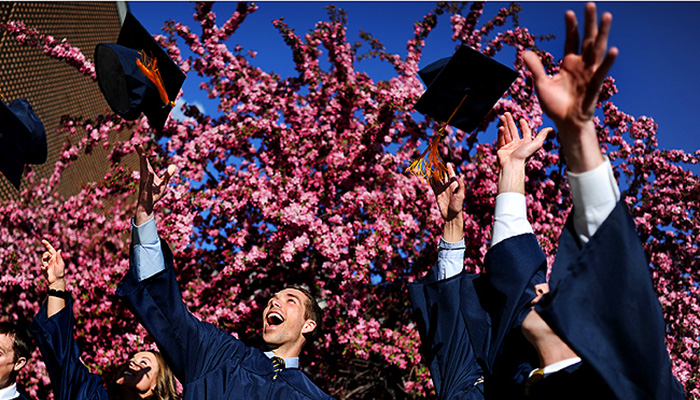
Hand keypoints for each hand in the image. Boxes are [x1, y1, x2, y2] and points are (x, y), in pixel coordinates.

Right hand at [41, 239, 64, 290]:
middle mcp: (51, 259)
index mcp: (55, 257)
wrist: (56, 280)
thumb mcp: (60, 264)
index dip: (47, 244)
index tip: (42, 240)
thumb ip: (58, 257)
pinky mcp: (44, 268)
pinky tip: (46, 270)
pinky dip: (43, 267)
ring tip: (46, 266)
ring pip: (43, 259)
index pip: (51, 249)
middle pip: (45, 253)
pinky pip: (42, 266)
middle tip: (45, 257)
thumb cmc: (60, 272)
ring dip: (44, 262)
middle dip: (45, 255)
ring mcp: (47, 263)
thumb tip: (59, 249)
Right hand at [135, 145, 176, 224]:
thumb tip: (174, 166)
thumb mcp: (164, 183)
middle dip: (141, 154)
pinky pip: (148, 183)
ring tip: (143, 154)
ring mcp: (145, 182)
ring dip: (144, 162)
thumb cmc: (154, 194)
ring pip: (144, 171)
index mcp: (148, 173)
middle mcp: (144, 176)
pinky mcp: (146, 190)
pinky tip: (150, 172)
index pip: (145, 161)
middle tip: (137, 144)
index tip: (138, 144)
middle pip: (143, 163)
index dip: (142, 153)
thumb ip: (168, 174)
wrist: (147, 206)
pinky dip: (150, 177)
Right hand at [430, 163, 464, 221]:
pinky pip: (434, 186)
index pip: (451, 175)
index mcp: (454, 186)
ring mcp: (442, 190)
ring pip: (438, 180)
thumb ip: (461, 185)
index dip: (449, 169)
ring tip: (431, 169)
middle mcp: (448, 187)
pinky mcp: (437, 194)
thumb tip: (462, 175)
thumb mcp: (460, 195)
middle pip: (444, 176)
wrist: (451, 215)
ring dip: (435, 175)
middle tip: (436, 163)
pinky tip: (428, 177)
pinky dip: (431, 182)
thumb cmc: (457, 205)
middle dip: (440, 170)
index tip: (447, 163)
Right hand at [497, 112, 551, 168]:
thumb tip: (551, 129)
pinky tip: (501, 127)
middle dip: (510, 121)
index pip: (525, 132)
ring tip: (501, 117)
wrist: (513, 165)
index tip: (521, 119)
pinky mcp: (502, 149)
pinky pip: (501, 139)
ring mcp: (509, 146)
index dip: (524, 125)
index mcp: (526, 143)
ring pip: (506, 133)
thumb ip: (542, 136)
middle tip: (506, 113)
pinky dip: (501, 133)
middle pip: (513, 130)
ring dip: (504, 124)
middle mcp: (517, 144)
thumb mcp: (536, 144)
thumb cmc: (524, 155)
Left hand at [523, 2, 616, 131]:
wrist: (566, 124)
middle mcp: (581, 65)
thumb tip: (525, 52)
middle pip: (586, 39)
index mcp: (568, 63)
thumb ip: (536, 68)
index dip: (570, 27)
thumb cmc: (555, 105)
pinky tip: (613, 49)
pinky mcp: (595, 85)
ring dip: (602, 33)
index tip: (568, 13)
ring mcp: (590, 73)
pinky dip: (607, 61)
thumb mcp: (541, 84)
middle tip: (591, 4)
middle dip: (589, 22)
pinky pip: (602, 71)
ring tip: (607, 16)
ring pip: (597, 49)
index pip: (571, 40)